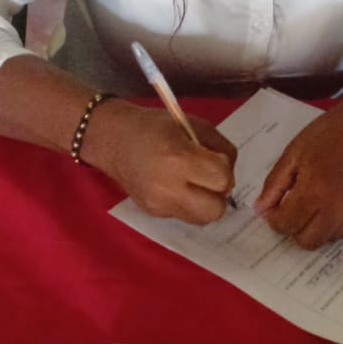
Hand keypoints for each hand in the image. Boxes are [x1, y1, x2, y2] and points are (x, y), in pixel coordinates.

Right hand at [82, 100, 236, 223]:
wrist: (113, 138)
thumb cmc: (155, 126)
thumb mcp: (193, 125)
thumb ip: (220, 147)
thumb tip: (230, 172)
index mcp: (179, 158)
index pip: (222, 179)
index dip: (224, 169)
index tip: (213, 159)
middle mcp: (168, 186)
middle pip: (216, 209)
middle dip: (218, 194)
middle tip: (208, 177)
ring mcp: (159, 204)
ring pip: (202, 218)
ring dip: (205, 202)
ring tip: (193, 183)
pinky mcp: (152, 212)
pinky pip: (184, 215)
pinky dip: (187, 203)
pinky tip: (175, 186)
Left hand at [255, 106, 342, 249]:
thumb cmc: (333, 132)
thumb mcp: (295, 151)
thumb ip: (275, 183)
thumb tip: (261, 210)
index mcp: (316, 190)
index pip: (287, 225)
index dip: (276, 219)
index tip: (278, 208)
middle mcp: (340, 208)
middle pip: (308, 241)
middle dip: (297, 227)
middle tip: (299, 208)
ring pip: (331, 237)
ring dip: (320, 224)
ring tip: (324, 198)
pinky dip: (342, 218)